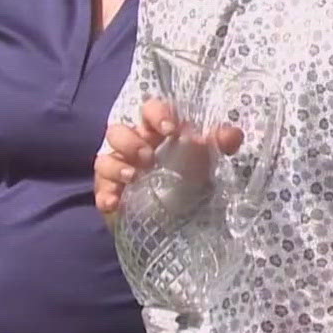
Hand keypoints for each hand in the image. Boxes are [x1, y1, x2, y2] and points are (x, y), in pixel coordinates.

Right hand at [93, 99, 243, 215]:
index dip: (156, 113)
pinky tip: (115, 203)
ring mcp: (120, 169)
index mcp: (157, 133)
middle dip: (130, 142)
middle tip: (149, 158)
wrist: (179, 221)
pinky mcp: (111, 192)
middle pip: (117, 130)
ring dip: (116, 165)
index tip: (170, 129)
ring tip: (133, 177)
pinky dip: (105, 194)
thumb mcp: (209, 161)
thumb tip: (232, 134)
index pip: (150, 110)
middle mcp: (135, 146)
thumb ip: (221, 144)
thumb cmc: (191, 181)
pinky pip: (99, 188)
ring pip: (105, 157)